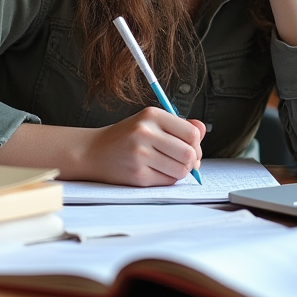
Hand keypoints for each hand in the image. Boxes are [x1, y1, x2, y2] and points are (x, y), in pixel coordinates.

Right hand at [84, 108, 205, 186]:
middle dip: (192, 161)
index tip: (193, 148)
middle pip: (188, 153)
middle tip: (187, 161)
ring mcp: (140, 155)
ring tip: (170, 166)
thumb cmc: (126, 136)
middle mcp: (145, 133)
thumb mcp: (150, 122)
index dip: (197, 144)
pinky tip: (158, 171)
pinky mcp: (137, 175)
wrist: (94, 152)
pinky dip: (168, 179)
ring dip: (181, 171)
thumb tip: (203, 130)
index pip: (191, 132)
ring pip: (180, 170)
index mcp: (152, 115)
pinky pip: (167, 181)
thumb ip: (179, 125)